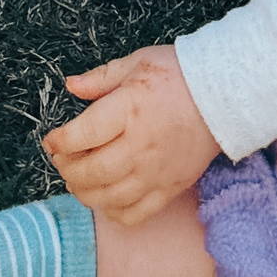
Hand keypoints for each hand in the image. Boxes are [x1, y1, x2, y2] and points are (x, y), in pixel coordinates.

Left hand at [44, 45, 218, 226]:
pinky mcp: (169, 189)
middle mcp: (139, 146)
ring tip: (79, 180)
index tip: (51, 140)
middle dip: (67, 169)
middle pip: (90, 172)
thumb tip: (71, 86)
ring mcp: (155, 172)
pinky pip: (135, 214)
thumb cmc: (179, 75)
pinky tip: (106, 199)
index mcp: (128, 110)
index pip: (80, 136)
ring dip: (85, 193)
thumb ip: (101, 78)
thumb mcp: (137, 62)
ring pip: (108, 198)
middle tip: (62, 161)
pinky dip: (113, 212)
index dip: (58, 142)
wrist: (224, 96)